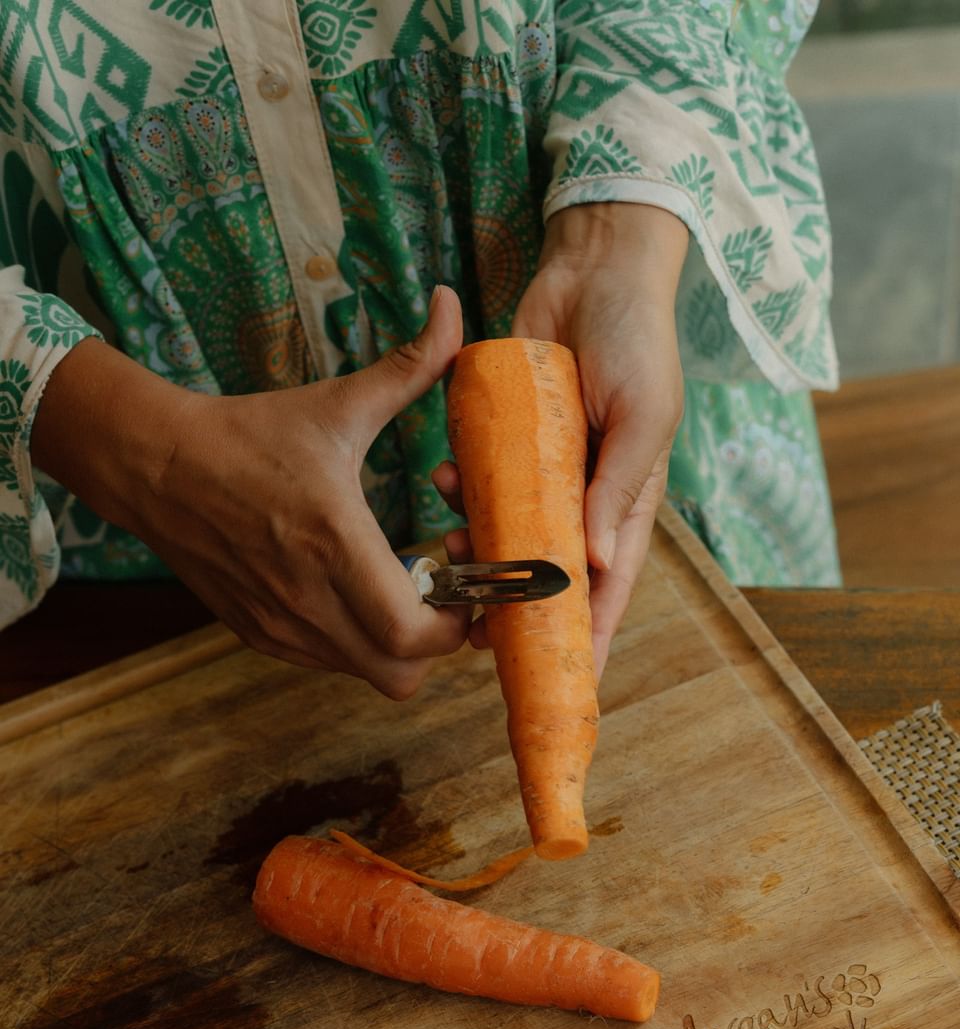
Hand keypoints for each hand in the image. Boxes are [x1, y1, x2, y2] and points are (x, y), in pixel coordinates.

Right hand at [32, 287, 471, 698]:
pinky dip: (354, 643)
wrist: (155, 464)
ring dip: (395, 644)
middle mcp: (307, 597)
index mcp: (334, 541)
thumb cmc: (250, 435)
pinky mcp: (257, 633)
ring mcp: (278, 623)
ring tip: (396, 590)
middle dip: (436, 643)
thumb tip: (452, 305)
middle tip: (440, 593)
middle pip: (401, 674)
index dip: (457, 624)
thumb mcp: (337, 403)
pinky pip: (328, 663)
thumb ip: (409, 365)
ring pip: (366, 674)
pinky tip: (352, 594)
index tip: (467, 585)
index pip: (414, 634)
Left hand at [436, 203, 687, 675]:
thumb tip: (597, 566)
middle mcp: (582, 496)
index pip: (608, 588)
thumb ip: (616, 491)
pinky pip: (481, 479)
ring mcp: (544, 470)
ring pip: (507, 532)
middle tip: (477, 632)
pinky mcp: (508, 439)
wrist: (594, 270)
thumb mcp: (642, 418)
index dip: (587, 638)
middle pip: (550, 574)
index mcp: (625, 501)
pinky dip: (461, 487)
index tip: (566, 685)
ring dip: (477, 547)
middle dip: (515, 606)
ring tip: (447, 549)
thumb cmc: (636, 343)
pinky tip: (444, 475)